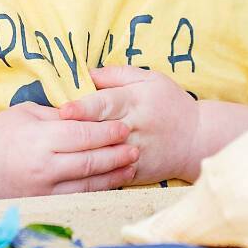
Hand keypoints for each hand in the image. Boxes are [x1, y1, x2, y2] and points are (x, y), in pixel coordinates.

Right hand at [0, 102, 138, 197]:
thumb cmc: (2, 133)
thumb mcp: (28, 113)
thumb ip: (59, 115)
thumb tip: (91, 110)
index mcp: (39, 138)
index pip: (81, 134)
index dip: (106, 131)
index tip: (124, 126)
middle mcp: (44, 166)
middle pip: (89, 160)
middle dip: (116, 153)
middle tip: (135, 145)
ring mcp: (44, 189)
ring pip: (88, 183)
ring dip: (114, 174)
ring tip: (132, 165)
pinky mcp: (44, 203)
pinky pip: (78, 197)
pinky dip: (99, 189)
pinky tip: (113, 182)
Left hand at [57, 66, 199, 184]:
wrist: (197, 138)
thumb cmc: (170, 103)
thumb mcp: (150, 79)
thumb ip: (117, 75)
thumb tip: (85, 73)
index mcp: (136, 100)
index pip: (106, 102)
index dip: (84, 107)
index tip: (64, 110)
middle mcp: (136, 126)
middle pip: (101, 129)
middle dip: (76, 131)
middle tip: (50, 134)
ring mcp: (137, 151)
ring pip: (104, 155)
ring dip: (81, 155)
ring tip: (57, 154)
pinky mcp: (138, 172)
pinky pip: (112, 174)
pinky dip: (94, 174)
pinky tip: (74, 174)